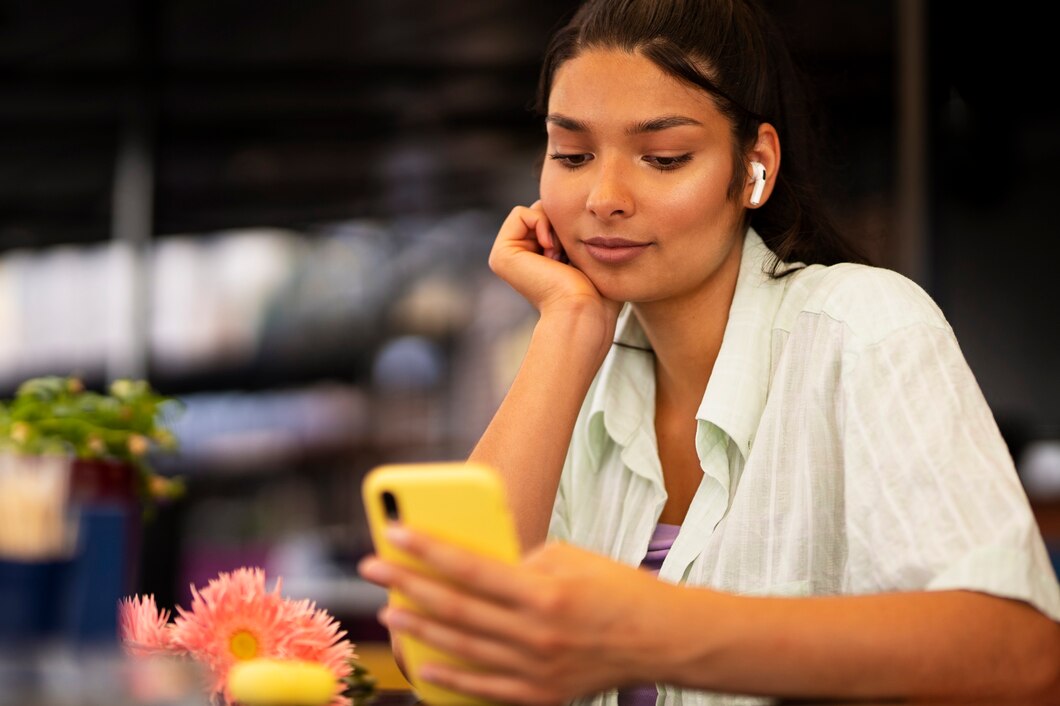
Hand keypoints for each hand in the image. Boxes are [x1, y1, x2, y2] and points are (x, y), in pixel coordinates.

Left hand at [358, 526, 674, 705]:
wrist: (661, 638)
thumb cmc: (616, 588)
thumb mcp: (569, 558)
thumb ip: (519, 562)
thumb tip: (475, 569)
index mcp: (544, 591)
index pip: (469, 567)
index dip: (427, 550)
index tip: (394, 533)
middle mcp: (535, 633)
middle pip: (456, 608)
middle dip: (407, 585)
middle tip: (372, 569)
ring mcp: (536, 668)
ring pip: (462, 647)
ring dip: (419, 629)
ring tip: (390, 611)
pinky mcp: (541, 693)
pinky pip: (485, 687)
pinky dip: (452, 677)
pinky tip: (425, 664)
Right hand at [490, 201, 620, 324]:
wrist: (583, 309)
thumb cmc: (595, 290)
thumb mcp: (586, 251)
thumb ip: (574, 230)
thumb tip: (571, 208)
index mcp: (536, 260)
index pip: (554, 218)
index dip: (569, 226)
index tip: (574, 256)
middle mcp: (519, 259)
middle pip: (543, 212)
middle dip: (561, 225)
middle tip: (566, 258)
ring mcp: (507, 258)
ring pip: (534, 211)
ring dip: (554, 228)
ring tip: (559, 257)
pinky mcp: (501, 255)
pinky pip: (520, 213)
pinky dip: (541, 223)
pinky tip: (550, 249)